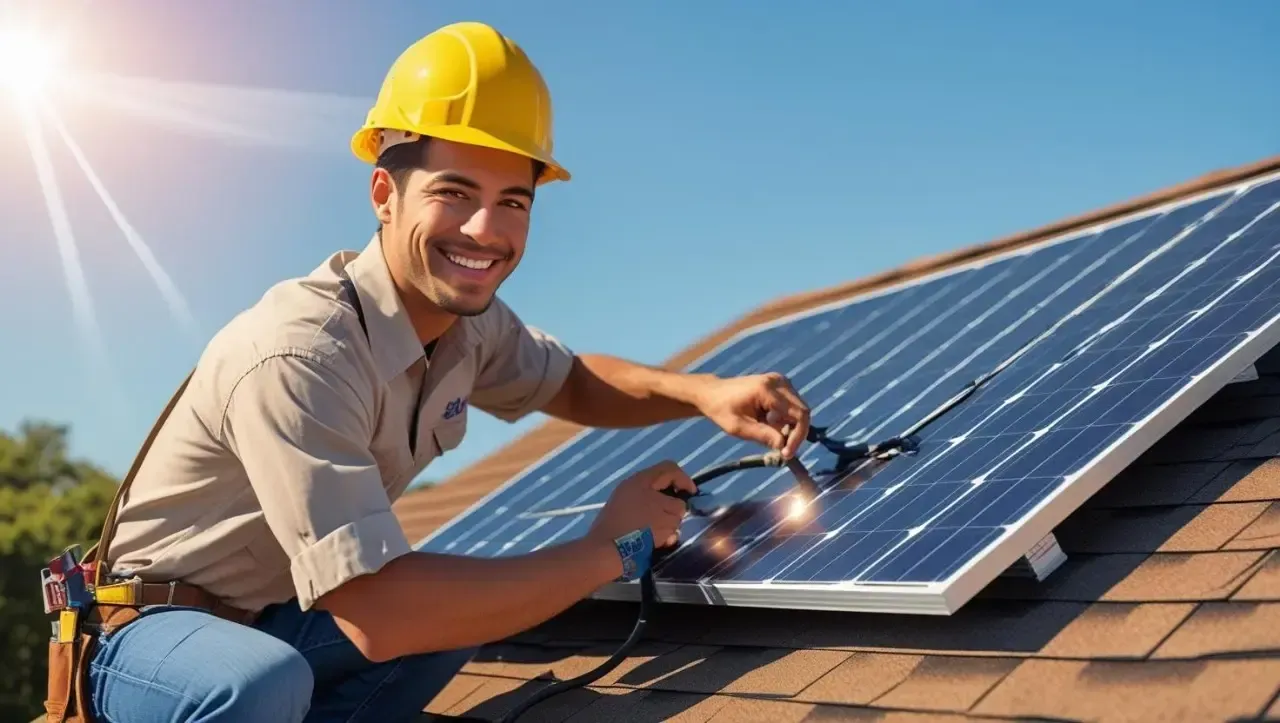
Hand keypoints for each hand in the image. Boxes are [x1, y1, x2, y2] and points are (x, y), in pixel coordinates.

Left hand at [588, 461, 694, 549]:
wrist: (606, 552)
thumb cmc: (638, 529)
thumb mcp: (665, 515)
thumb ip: (677, 507)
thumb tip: (677, 508)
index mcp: (641, 480)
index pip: (670, 469)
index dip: (685, 480)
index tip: (693, 496)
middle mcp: (632, 488)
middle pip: (664, 489)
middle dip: (675, 506)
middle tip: (680, 520)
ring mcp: (626, 505)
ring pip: (656, 508)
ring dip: (666, 520)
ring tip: (668, 536)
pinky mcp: (623, 521)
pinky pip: (645, 521)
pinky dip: (654, 529)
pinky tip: (657, 542)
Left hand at [694, 372, 809, 458]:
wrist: (712, 393)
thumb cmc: (722, 410)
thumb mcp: (738, 428)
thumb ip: (763, 435)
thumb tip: (784, 446)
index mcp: (767, 389)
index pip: (798, 414)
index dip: (798, 436)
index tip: (787, 453)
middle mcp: (778, 381)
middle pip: (802, 411)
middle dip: (795, 434)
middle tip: (781, 451)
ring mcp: (780, 381)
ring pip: (798, 410)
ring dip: (789, 427)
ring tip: (768, 434)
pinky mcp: (779, 384)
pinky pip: (791, 406)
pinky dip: (784, 420)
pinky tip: (767, 424)